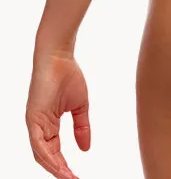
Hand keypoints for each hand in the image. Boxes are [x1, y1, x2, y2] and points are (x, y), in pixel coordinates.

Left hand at [26, 50, 90, 178]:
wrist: (59, 56)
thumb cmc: (68, 75)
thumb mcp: (80, 106)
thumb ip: (82, 127)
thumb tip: (85, 149)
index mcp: (47, 124)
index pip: (54, 152)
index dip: (64, 167)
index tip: (77, 178)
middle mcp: (38, 127)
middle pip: (47, 158)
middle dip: (60, 173)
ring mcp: (34, 123)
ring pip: (41, 155)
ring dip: (55, 169)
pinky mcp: (32, 118)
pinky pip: (38, 144)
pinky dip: (48, 157)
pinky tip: (59, 167)